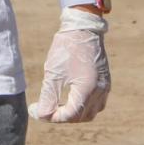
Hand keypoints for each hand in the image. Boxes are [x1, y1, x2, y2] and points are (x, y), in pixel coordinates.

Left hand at [33, 7, 109, 123]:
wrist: (83, 27)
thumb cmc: (66, 48)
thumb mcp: (53, 73)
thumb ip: (48, 97)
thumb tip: (41, 115)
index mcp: (87, 89)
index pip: (70, 115)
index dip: (53, 117)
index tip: (38, 112)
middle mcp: (100, 91)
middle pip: (81, 116)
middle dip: (63, 116)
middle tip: (46, 110)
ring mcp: (105, 86)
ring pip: (91, 112)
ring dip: (75, 113)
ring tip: (58, 106)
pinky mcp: (105, 81)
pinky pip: (98, 103)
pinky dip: (84, 106)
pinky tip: (71, 98)